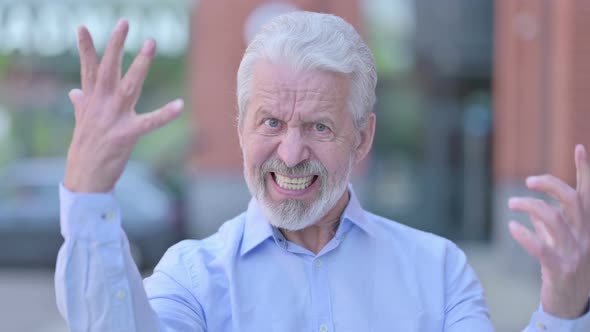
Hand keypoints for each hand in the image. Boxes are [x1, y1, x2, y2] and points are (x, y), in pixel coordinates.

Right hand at [64, 19, 183, 192]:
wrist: (84, 178)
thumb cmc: (86, 149)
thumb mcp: (82, 123)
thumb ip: (81, 104)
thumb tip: (73, 91)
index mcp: (90, 101)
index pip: (88, 69)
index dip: (86, 48)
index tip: (83, 27)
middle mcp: (100, 105)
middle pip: (108, 69)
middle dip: (116, 45)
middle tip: (125, 23)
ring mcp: (113, 118)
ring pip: (129, 85)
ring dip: (140, 64)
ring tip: (150, 43)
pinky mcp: (127, 134)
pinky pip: (150, 122)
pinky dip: (165, 114)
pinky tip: (179, 105)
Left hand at [509, 144, 589, 318]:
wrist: (571, 304)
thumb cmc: (564, 266)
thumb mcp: (563, 241)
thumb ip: (552, 223)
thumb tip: (535, 206)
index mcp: (588, 227)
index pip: (589, 194)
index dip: (585, 170)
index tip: (577, 147)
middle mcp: (586, 237)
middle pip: (572, 200)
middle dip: (549, 184)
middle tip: (527, 181)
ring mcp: (575, 253)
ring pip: (554, 219)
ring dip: (529, 206)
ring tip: (510, 203)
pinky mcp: (559, 269)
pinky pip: (541, 248)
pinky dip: (524, 234)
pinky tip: (512, 227)